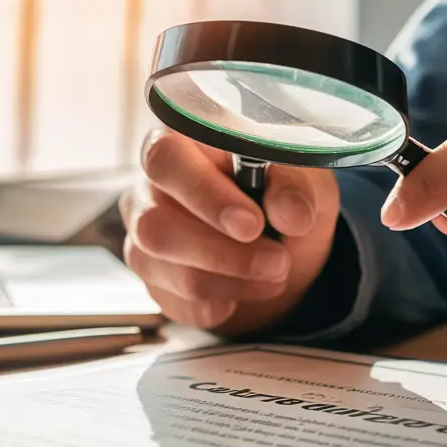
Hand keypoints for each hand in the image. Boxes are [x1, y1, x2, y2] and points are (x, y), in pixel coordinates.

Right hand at [120, 127, 339, 334]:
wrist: (281, 241)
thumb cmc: (280, 192)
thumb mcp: (302, 177)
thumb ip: (294, 187)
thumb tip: (292, 215)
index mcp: (179, 143)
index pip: (165, 159)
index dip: (204, 194)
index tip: (252, 224)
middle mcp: (150, 189)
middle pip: (155, 226)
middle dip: (223, 252)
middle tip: (277, 261)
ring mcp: (145, 237)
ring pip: (170, 270)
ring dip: (234, 280)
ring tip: (277, 272)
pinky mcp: (155, 280)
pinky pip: (181, 302)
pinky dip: (224, 302)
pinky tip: (248, 287)